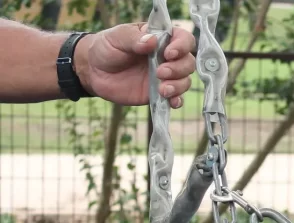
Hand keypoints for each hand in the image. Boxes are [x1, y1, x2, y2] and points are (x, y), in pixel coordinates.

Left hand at [76, 22, 195, 107]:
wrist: (94, 71)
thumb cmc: (106, 48)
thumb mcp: (116, 37)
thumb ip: (134, 38)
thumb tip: (151, 41)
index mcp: (160, 39)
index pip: (183, 38)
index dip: (182, 45)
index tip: (169, 53)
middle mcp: (166, 57)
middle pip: (188, 62)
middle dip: (178, 69)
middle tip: (159, 72)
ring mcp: (165, 76)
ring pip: (185, 80)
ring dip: (178, 86)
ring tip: (162, 89)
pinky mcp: (160, 93)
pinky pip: (177, 97)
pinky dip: (177, 100)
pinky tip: (171, 101)